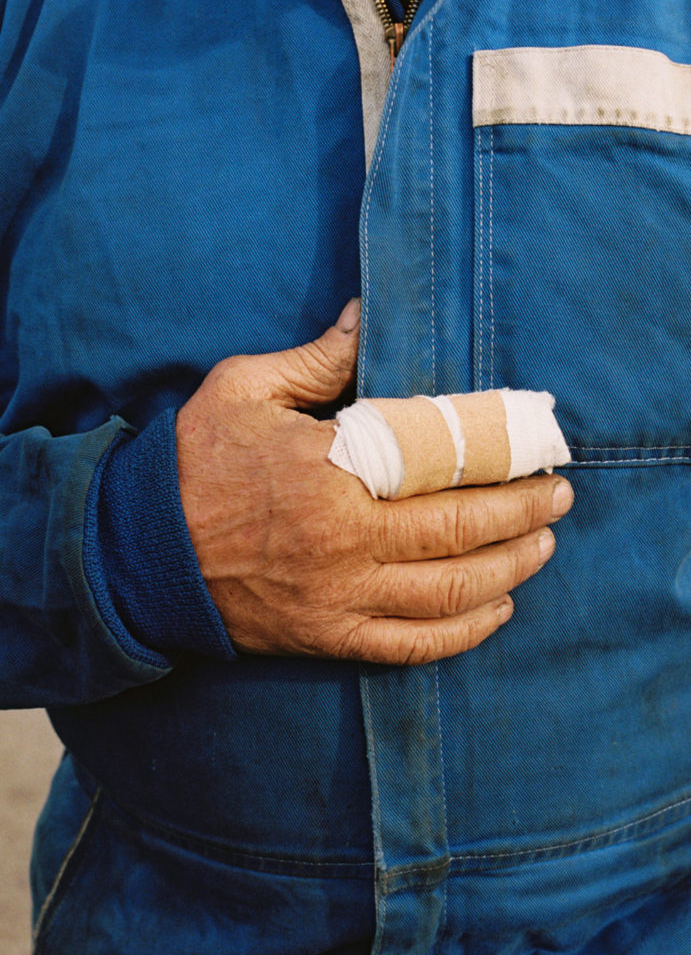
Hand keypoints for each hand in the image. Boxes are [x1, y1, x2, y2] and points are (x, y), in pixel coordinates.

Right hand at [176, 300, 573, 664]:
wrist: (138, 553)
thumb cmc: (191, 463)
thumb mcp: (244, 390)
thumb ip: (315, 358)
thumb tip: (366, 316)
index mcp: (331, 474)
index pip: (440, 466)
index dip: (499, 460)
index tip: (534, 449)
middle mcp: (345, 542)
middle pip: (460, 532)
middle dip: (523, 514)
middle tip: (559, 497)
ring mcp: (339, 598)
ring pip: (449, 592)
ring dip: (509, 569)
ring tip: (543, 547)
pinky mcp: (328, 636)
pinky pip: (412, 645)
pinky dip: (464, 633)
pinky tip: (498, 610)